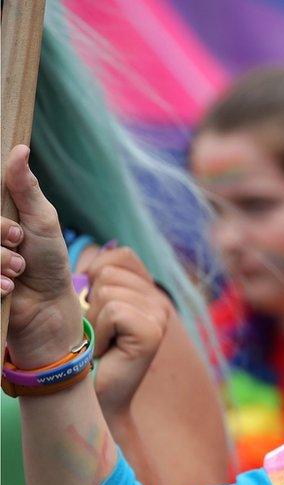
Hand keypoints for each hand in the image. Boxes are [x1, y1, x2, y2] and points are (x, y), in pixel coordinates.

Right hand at [1, 145, 82, 367]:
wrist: (47, 306)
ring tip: (18, 270)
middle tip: (19, 244)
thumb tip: (20, 148)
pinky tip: (8, 288)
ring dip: (0, 259)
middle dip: (1, 233)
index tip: (17, 229)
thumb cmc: (48, 260)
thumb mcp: (42, 220)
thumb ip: (26, 187)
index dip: (0, 220)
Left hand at [82, 246, 171, 416]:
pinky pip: (113, 311)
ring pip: (108, 292)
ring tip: (104, 342)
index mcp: (148, 291)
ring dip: (94, 320)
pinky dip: (100, 333)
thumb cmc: (90, 351)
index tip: (94, 306)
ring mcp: (159, 316)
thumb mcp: (92, 305)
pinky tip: (107, 351)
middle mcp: (159, 300)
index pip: (120, 255)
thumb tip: (90, 252)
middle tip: (100, 331)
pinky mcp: (153, 331)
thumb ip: (97, 277)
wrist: (98, 395)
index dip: (96, 273)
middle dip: (91, 302)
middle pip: (108, 273)